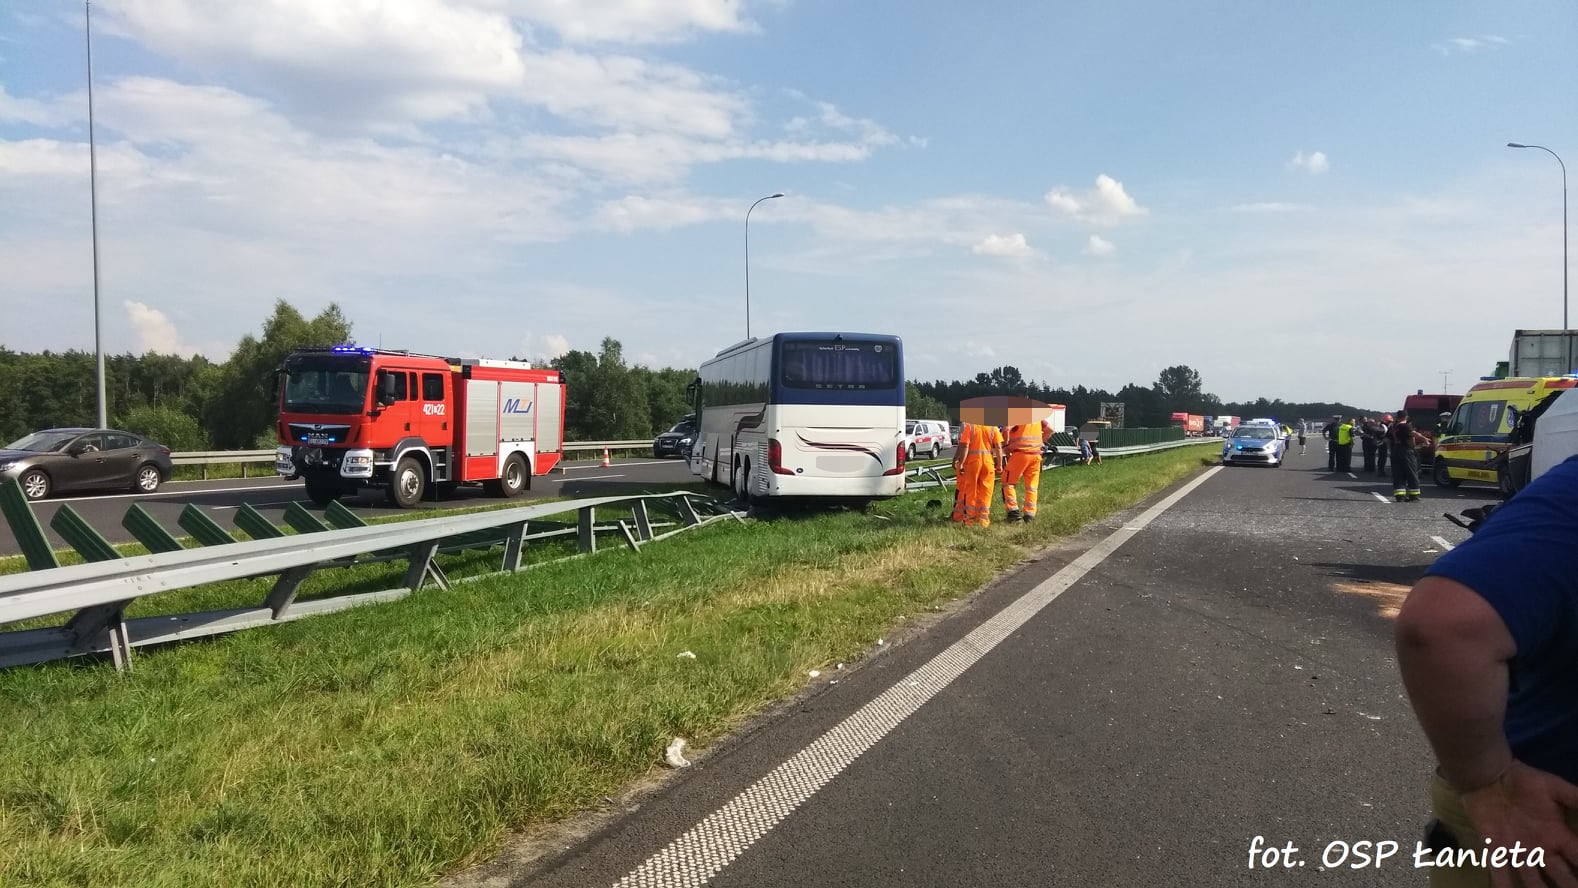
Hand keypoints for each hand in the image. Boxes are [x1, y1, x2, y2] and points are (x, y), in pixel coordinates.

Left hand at [1459, 761, 1577, 887]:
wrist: (1488, 775)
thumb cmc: (1523, 780)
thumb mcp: (1554, 787)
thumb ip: (1576, 798)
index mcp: (1557, 835)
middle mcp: (1540, 847)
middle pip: (1558, 873)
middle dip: (1568, 884)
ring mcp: (1517, 849)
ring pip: (1531, 877)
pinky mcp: (1494, 846)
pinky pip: (1498, 868)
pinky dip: (1501, 883)